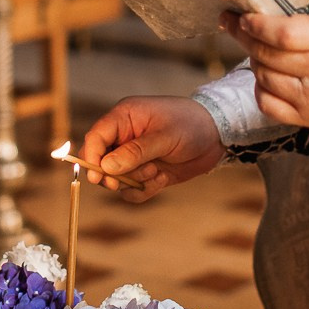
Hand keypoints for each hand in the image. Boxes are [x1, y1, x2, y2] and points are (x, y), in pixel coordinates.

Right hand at [80, 96, 223, 203]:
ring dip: (134, 181)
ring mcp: (134, 156)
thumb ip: (136, 151)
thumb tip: (106, 166)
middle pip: (100, 161)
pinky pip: (132, 190)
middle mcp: (125, 137)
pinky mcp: (145, 172)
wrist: (218, 136)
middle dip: (111, 175)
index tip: (96, 176)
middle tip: (120, 183)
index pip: (96, 137)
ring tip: (155, 172)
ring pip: (116, 178)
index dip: (91, 156)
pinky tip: (161, 179)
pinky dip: (143, 190)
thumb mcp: (165, 136)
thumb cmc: (191, 125)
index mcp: (124, 117)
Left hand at [222, 8, 308, 129]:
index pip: (284, 34)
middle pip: (269, 55)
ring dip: (254, 60)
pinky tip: (265, 76)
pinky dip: (261, 89)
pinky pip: (270, 105)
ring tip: (255, 48)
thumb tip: (267, 11)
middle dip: (245, 37)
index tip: (244, 16)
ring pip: (265, 78)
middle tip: (236, 25)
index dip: (256, 25)